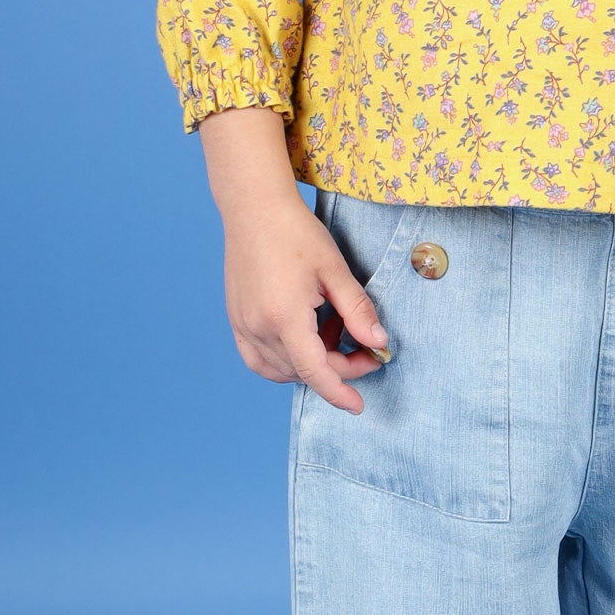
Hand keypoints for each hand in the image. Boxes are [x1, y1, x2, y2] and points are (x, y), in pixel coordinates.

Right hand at [198, 107, 388, 412]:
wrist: (254, 208)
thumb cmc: (296, 233)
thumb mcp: (335, 270)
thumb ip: (357, 310)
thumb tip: (378, 342)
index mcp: (285, 317)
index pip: (315, 372)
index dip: (339, 392)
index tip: (358, 406)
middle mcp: (259, 327)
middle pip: (302, 371)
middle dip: (337, 369)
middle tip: (366, 349)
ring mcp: (243, 325)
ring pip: (280, 369)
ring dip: (310, 364)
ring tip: (333, 332)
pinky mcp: (236, 319)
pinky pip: (258, 358)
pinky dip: (284, 361)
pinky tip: (305, 340)